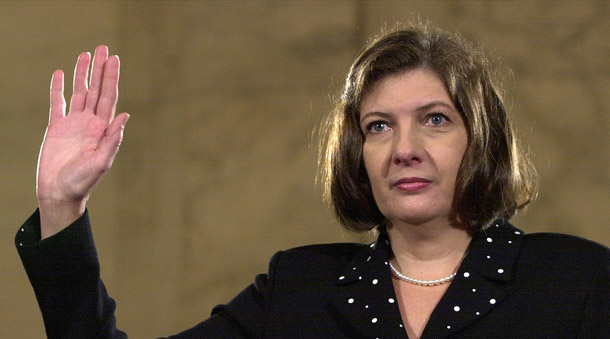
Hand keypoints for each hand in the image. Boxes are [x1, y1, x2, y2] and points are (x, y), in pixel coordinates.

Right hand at [37, 46, 128, 238]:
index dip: (111, 78)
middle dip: (100, 69)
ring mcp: (73, 123)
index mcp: (102, 129)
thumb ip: (113, 140)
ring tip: (85, 54)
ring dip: (82, 73)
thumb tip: (126, 116)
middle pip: (96, 89)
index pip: (109, 97)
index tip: (114, 59)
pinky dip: (57, 88)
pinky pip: (57, 103)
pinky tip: (59, 74)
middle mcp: (90, 122)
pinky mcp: (56, 128)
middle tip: (103, 48)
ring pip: (78, 92)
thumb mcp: (101, 162)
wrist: (59, 193)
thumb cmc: (82, 182)